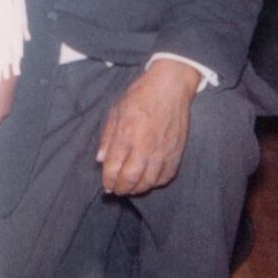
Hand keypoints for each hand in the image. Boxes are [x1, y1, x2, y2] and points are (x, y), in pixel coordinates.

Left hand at [96, 60, 200, 195]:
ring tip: (131, 188)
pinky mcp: (176, 153)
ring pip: (149, 182)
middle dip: (121, 188)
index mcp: (126, 135)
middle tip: (116, 190)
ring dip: (137, 189)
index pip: (113, 167)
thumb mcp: (116, 110)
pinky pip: (166, 176)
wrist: (169, 87)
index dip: (108, 180)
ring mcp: (162, 152)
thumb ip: (107, 136)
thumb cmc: (140, 96)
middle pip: (130, 179)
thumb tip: (100, 159)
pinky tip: (149, 180)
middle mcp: (144, 147)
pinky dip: (156, 183)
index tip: (106, 184)